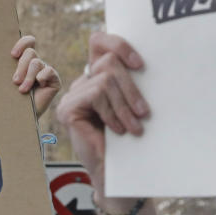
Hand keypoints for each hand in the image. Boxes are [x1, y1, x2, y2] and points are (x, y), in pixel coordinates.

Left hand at [11, 35, 61, 114]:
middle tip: (15, 81)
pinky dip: (42, 77)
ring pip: (36, 63)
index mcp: (23, 61)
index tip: (13, 55)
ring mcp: (46, 71)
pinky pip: (49, 71)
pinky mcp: (54, 80)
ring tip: (22, 90)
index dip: (22, 43)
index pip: (28, 42)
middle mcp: (35, 64)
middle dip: (21, 66)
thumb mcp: (5, 83)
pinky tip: (39, 86)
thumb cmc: (9, 100)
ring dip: (28, 77)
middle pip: (30, 52)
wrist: (19, 118)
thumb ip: (6, 69)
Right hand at [55, 32, 148, 189]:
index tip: (141, 65)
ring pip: (105, 79)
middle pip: (108, 61)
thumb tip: (148, 59)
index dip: (118, 44)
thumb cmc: (130, 139)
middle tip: (145, 112)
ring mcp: (71, 96)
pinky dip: (112, 112)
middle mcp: (81, 84)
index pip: (99, 41)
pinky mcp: (67, 109)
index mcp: (96, 77)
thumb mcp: (134, 102)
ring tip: (135, 126)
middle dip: (132, 87)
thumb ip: (132, 80)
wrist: (117, 173)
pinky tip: (118, 130)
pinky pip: (96, 94)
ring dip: (125, 104)